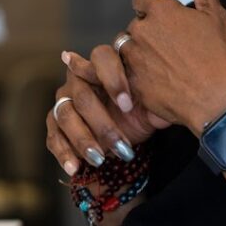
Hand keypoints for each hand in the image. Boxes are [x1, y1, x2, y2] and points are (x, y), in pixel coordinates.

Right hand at [45, 43, 170, 176]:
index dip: (113, 80)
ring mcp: (63, 101)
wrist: (124, 137)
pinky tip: (75, 167)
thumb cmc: (138, 113)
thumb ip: (156, 96)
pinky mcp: (55, 125)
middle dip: (102, 122)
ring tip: (100, 159)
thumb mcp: (151, 105)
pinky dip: (63, 153)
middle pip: (82, 95)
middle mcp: (78, 79)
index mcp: (103, 66)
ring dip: (83, 139)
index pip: (101, 57)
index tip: (128, 105)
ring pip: (65, 115)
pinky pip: (53, 137)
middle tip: (122, 145)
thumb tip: (172, 93)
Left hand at [120, 0, 225, 135]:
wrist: (221, 104)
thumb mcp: (217, 15)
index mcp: (160, 10)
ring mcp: (134, 59)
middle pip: (135, 26)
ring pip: (127, 50)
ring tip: (165, 68)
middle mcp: (141, 31)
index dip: (156, 11)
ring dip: (140, 55)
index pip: (142, 0)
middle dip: (149, 34)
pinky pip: (126, 77)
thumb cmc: (224, 58)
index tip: (172, 25)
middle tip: (174, 50)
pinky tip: (158, 86)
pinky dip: (137, 80)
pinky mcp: (132, 86)